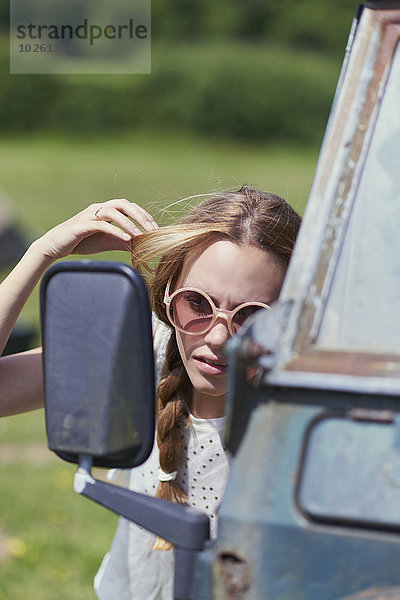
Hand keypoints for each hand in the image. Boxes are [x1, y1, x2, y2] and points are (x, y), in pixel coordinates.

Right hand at [38, 199, 158, 260]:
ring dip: (128, 223)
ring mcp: (89, 215)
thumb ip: (123, 241)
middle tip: (152, 229)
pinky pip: (101, 224)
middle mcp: (98, 208)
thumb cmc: (82, 242)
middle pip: (123, 204)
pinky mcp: (81, 225)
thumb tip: (141, 246)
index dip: (144, 215)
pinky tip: (126, 239)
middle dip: (139, 215)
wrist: (56, 246)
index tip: (156, 228)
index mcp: (106, 210)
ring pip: (112, 211)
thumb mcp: (108, 242)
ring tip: (140, 236)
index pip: (129, 207)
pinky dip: (115, 230)